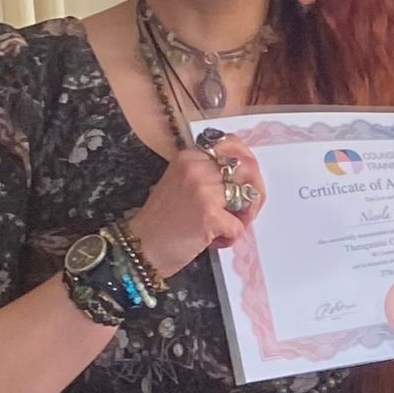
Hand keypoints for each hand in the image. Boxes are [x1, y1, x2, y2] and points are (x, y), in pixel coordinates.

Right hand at [129, 137, 265, 279]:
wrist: (141, 247)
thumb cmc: (161, 221)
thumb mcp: (179, 183)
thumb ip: (207, 174)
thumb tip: (243, 177)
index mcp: (189, 157)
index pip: (231, 145)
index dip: (246, 163)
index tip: (248, 179)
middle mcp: (196, 168)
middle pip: (246, 170)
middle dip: (253, 192)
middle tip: (243, 211)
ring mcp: (203, 191)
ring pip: (248, 197)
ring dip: (243, 217)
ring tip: (226, 228)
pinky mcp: (210, 215)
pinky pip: (239, 226)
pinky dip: (231, 238)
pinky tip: (215, 241)